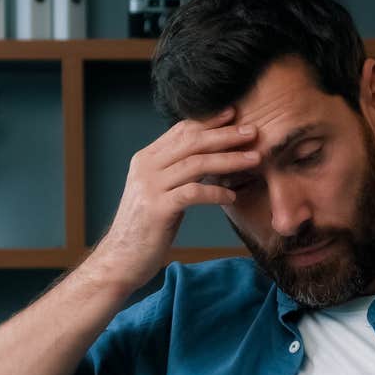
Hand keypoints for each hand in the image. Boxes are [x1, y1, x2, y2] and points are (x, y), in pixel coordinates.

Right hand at [84, 105, 258, 293]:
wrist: (120, 259)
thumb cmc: (145, 228)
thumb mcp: (158, 193)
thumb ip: (175, 173)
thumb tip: (207, 159)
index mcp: (145, 159)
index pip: (181, 131)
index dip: (209, 121)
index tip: (234, 114)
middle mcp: (146, 168)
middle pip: (192, 142)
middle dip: (225, 135)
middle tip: (252, 131)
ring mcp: (150, 188)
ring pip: (196, 164)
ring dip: (229, 160)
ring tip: (254, 159)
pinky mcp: (157, 209)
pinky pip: (193, 193)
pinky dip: (216, 192)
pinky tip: (232, 196)